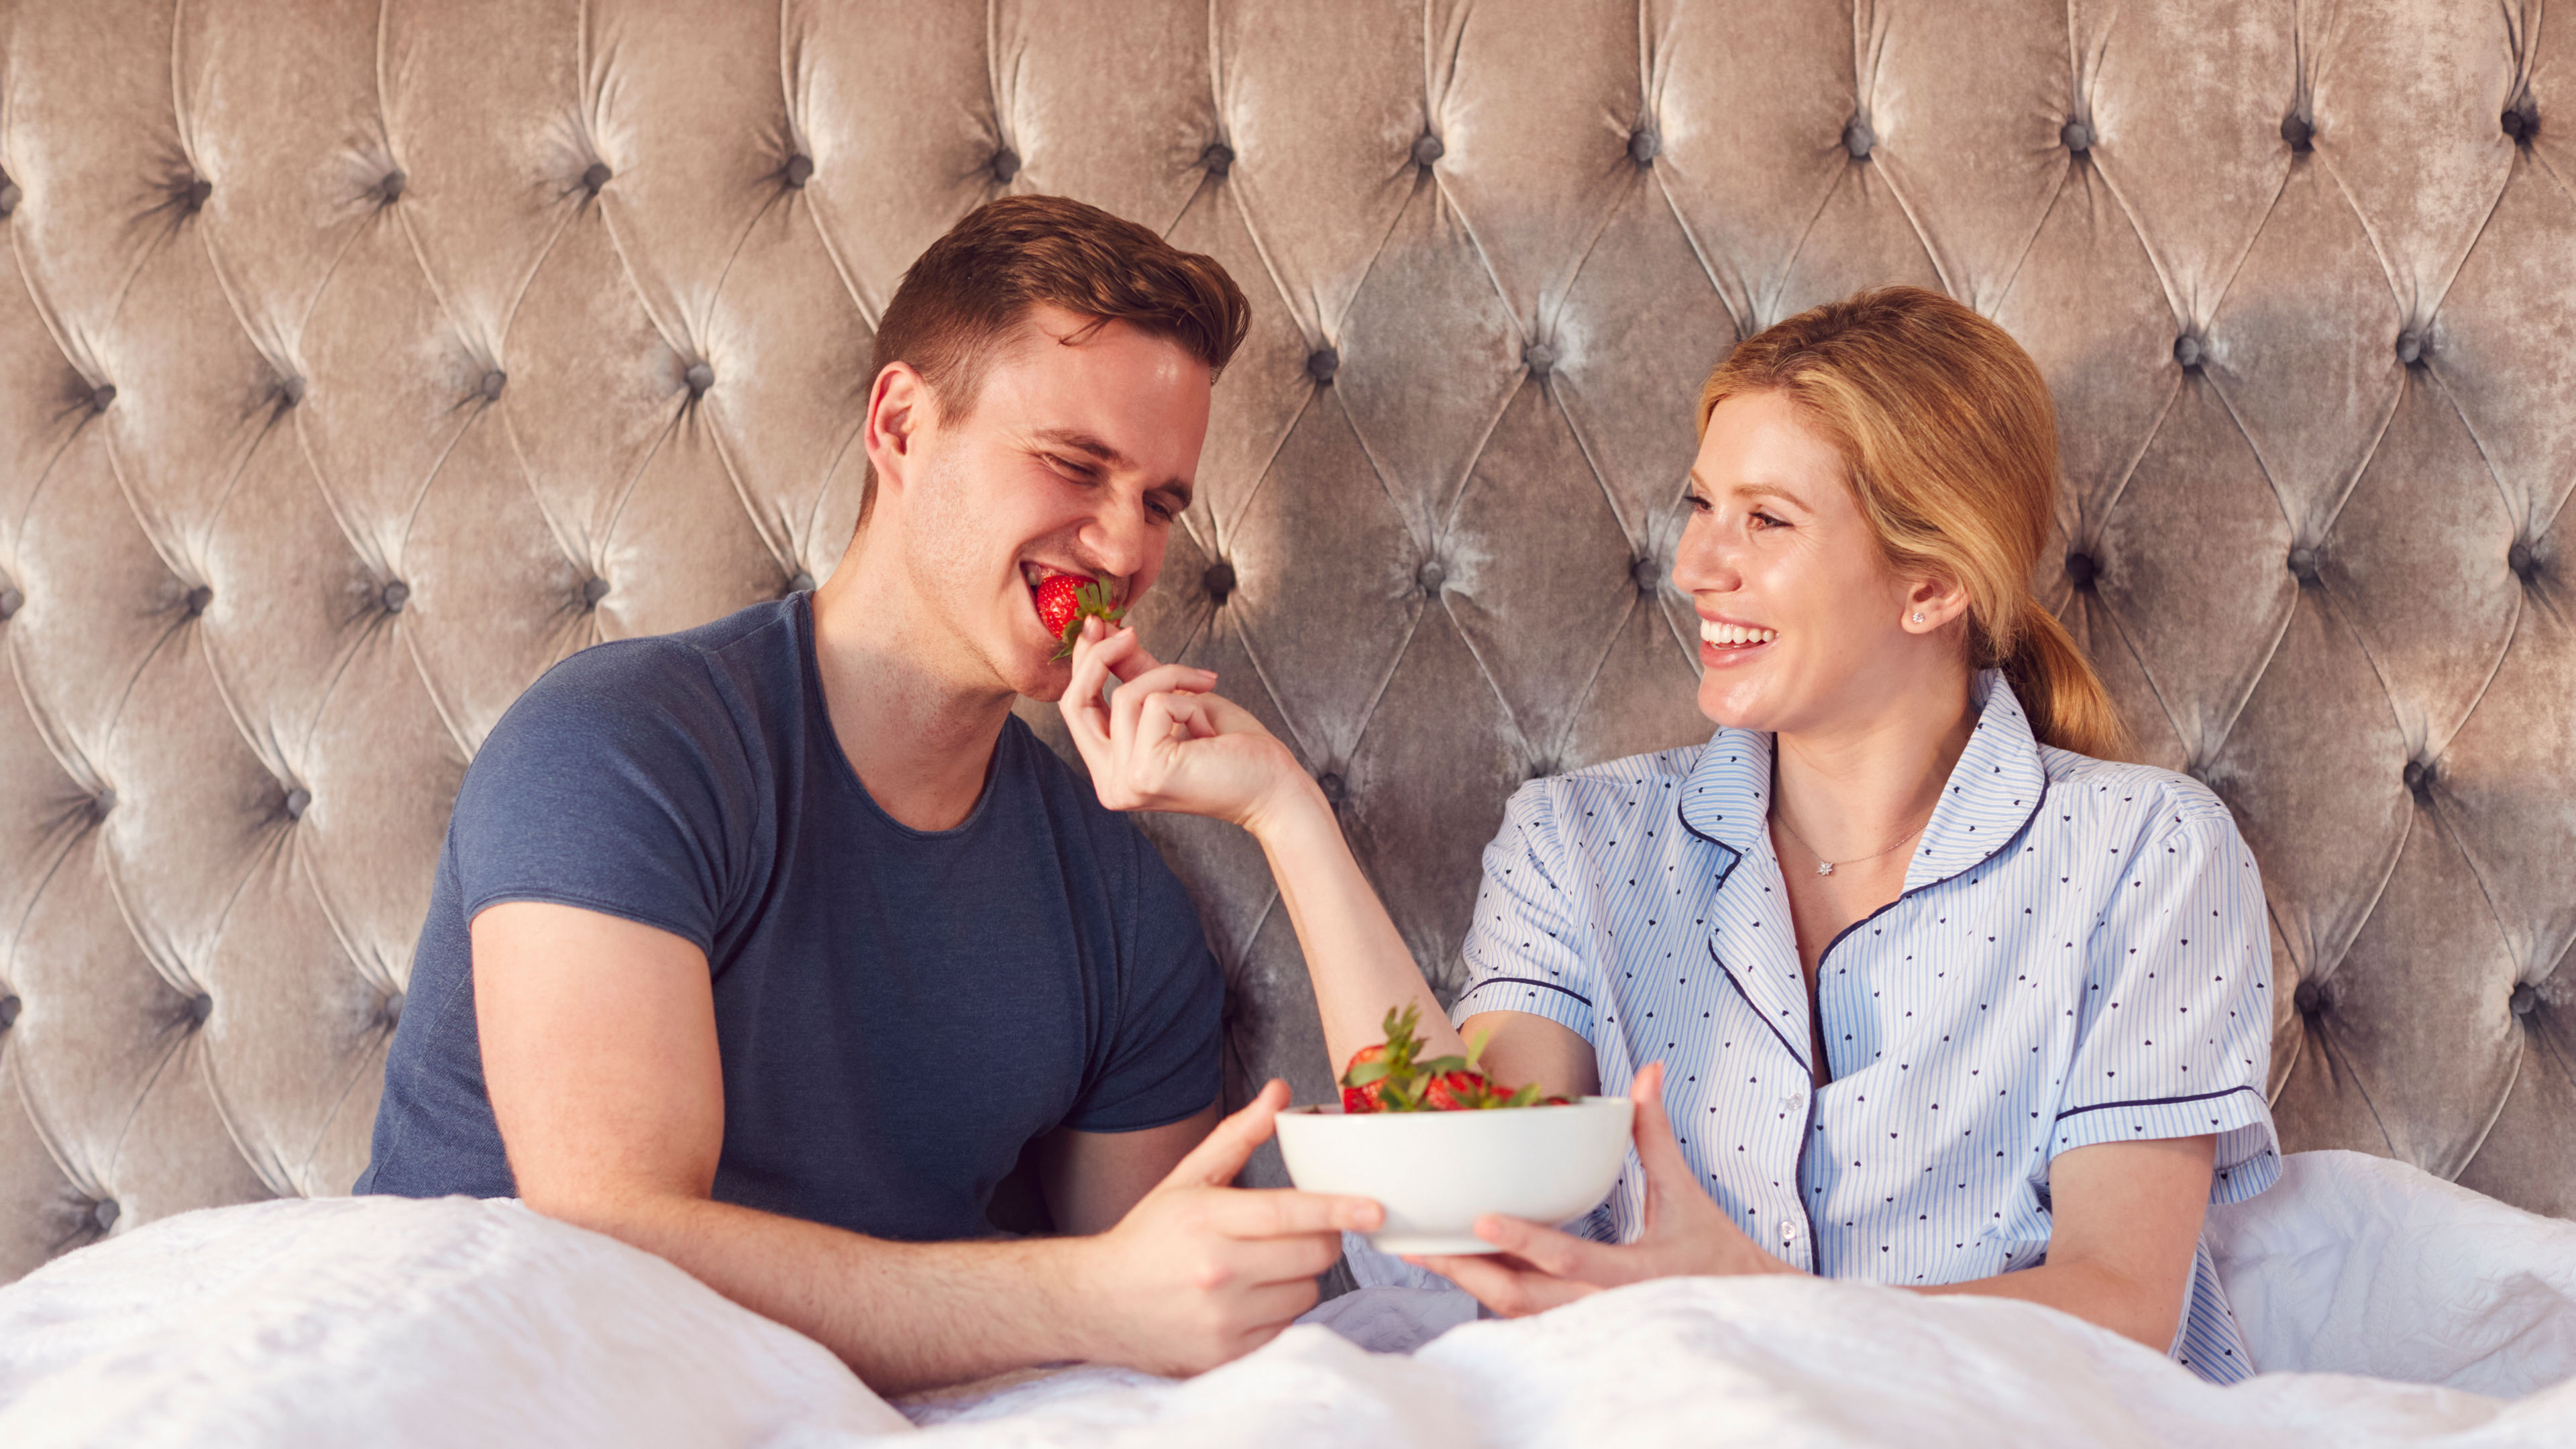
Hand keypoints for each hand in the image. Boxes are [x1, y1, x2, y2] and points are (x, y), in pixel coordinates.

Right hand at [1055, 620, 1310, 830]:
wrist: (1273, 786)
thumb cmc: (1235, 749)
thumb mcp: (1177, 700)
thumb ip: (1137, 674)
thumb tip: (1103, 633)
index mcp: (1111, 772)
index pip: (1076, 710)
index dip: (1083, 663)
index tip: (1097, 624)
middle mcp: (1110, 784)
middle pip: (1076, 704)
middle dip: (1100, 657)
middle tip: (1128, 631)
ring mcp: (1125, 783)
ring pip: (1126, 696)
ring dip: (1171, 679)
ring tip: (1204, 690)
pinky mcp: (1146, 773)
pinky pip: (1155, 704)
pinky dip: (1187, 700)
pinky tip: (1209, 727)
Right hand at [1065, 1080, 1383, 1375]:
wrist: (1098, 1305)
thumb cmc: (1149, 1237)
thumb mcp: (1187, 1179)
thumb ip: (1238, 1136)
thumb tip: (1280, 1093)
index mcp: (1206, 1220)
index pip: (1288, 1212)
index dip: (1337, 1209)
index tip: (1375, 1209)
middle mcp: (1216, 1271)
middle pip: (1312, 1255)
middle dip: (1321, 1239)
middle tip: (1300, 1232)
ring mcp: (1222, 1319)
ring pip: (1306, 1293)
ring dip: (1299, 1278)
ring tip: (1264, 1268)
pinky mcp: (1225, 1355)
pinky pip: (1286, 1329)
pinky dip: (1279, 1312)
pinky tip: (1250, 1300)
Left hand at [1410, 1062, 1793, 1315]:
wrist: (1740, 1312)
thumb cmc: (1715, 1253)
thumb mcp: (1684, 1194)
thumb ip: (1655, 1134)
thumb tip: (1648, 1073)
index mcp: (1634, 1275)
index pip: (1568, 1258)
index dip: (1523, 1240)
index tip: (1479, 1218)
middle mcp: (1604, 1308)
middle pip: (1522, 1298)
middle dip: (1467, 1271)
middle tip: (1419, 1246)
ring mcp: (1587, 1326)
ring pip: (1515, 1313)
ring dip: (1469, 1283)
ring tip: (1422, 1254)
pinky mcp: (1577, 1330)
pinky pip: (1524, 1316)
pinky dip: (1490, 1292)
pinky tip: (1459, 1268)